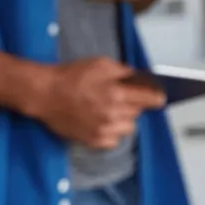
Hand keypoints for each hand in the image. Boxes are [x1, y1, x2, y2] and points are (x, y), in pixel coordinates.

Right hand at [38, 56, 164, 147]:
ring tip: (110, 111)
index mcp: (117, 93)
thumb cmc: (70, 76)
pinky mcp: (92, 141)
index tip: (158, 98)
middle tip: (119, 98)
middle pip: (138, 113)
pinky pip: (114, 141)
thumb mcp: (100, 63)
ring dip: (124, 120)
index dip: (156, 97)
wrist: (45, 94)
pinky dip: (112, 133)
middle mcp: (113, 114)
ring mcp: (103, 130)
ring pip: (128, 128)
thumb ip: (123, 71)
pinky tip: (102, 123)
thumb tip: (137, 78)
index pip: (150, 99)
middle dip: (133, 104)